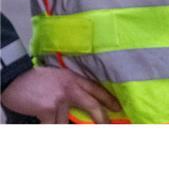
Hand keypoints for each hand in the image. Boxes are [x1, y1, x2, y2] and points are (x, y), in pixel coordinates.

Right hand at [0, 65, 121, 122]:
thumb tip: (81, 103)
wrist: (14, 78)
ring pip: (66, 122)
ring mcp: (60, 99)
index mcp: (74, 79)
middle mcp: (70, 88)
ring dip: (59, 123)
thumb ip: (71, 87)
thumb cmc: (35, 79)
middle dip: (102, 118)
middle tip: (108, 126)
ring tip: (50, 115)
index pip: (97, 89)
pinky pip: (52, 125)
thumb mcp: (59, 77)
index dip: (109, 99)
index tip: (118, 108)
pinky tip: (43, 120)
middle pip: (93, 105)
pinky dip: (48, 126)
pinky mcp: (47, 109)